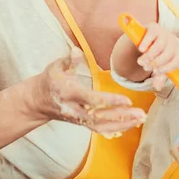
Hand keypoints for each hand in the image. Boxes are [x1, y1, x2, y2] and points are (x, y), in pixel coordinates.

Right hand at [27, 48, 146, 133]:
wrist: (38, 101)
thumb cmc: (51, 80)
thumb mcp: (57, 67)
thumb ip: (70, 60)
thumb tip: (77, 50)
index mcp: (70, 94)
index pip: (92, 100)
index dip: (110, 101)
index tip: (127, 101)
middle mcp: (74, 109)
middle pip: (100, 117)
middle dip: (121, 117)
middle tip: (141, 114)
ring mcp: (79, 118)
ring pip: (101, 126)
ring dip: (122, 124)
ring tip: (140, 119)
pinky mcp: (83, 123)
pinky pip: (100, 129)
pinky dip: (116, 128)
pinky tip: (131, 123)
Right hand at [136, 23, 178, 90]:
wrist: (146, 37)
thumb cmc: (156, 54)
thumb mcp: (158, 65)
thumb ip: (159, 76)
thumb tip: (158, 87)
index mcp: (177, 52)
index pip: (176, 62)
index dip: (166, 68)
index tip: (155, 72)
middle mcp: (173, 42)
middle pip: (168, 54)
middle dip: (156, 62)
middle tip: (145, 67)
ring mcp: (164, 34)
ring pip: (159, 46)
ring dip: (149, 55)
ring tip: (141, 61)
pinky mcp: (154, 27)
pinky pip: (151, 36)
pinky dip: (146, 44)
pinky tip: (141, 50)